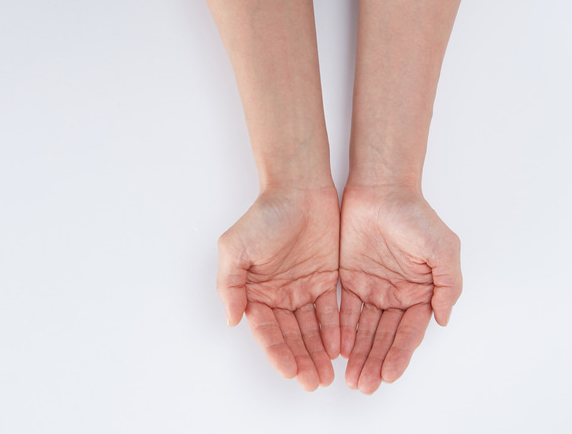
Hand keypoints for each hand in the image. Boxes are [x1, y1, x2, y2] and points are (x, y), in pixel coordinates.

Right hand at [217, 186, 339, 390]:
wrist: (299, 188)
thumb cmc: (265, 215)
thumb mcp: (235, 248)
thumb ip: (230, 285)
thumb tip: (232, 319)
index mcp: (254, 292)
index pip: (266, 330)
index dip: (278, 352)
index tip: (290, 371)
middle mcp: (278, 295)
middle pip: (291, 336)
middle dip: (302, 360)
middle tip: (314, 382)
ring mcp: (302, 289)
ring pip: (312, 329)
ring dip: (318, 352)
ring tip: (328, 375)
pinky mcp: (326, 280)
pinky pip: (331, 311)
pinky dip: (335, 330)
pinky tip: (340, 347)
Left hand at [339, 185, 461, 393]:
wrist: (381, 188)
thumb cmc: (414, 216)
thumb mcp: (443, 249)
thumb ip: (448, 285)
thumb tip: (444, 319)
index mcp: (421, 292)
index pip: (410, 331)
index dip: (400, 354)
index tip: (389, 375)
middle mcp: (397, 295)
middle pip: (385, 337)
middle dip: (375, 361)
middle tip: (364, 385)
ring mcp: (373, 288)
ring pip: (364, 329)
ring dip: (359, 354)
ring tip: (351, 378)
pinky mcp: (349, 279)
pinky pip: (344, 311)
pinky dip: (341, 331)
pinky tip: (337, 350)